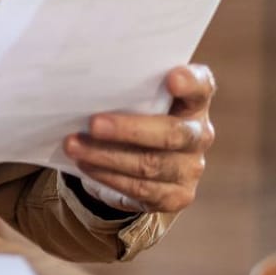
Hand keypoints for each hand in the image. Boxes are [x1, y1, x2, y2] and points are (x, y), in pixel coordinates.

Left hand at [63, 64, 215, 213]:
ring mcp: (190, 168)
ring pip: (150, 164)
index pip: (201, 87)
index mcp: (193, 102)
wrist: (138, 163)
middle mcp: (199, 135)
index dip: (190, 83)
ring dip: (106, 155)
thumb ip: (126, 88)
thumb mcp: (134, 99)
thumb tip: (84, 82)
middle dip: (129, 129)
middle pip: (173, 133)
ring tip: (73, 145)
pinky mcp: (177, 196)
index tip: (172, 78)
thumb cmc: (133, 117)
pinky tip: (85, 164)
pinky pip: (140, 188)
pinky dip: (108, 176)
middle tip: (93, 124)